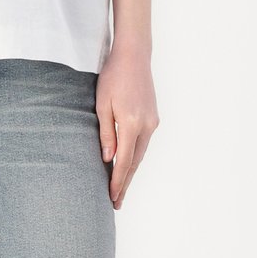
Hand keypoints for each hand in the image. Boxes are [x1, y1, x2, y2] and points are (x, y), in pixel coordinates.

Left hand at [95, 47, 159, 209]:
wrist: (134, 56)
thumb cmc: (113, 77)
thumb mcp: (102, 104)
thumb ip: (106, 133)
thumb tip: (108, 159)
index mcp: (132, 124)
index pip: (124, 162)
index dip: (118, 182)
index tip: (113, 198)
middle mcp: (147, 126)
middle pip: (136, 162)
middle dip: (126, 182)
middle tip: (116, 201)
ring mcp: (153, 122)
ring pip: (141, 153)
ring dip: (131, 170)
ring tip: (121, 186)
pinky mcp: (154, 117)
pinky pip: (144, 142)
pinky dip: (135, 155)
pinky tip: (127, 161)